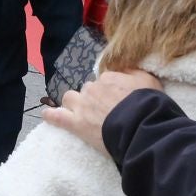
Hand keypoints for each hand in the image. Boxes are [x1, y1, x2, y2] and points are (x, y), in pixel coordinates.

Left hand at [41, 70, 162, 156]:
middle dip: (92, 98)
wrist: (141, 126)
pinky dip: (51, 116)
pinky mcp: (76, 124)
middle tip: (103, 111)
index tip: (115, 99)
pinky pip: (57, 117)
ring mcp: (82, 106)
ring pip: (70, 99)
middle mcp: (92, 88)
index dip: (109, 91)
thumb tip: (124, 69)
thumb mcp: (149, 80)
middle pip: (87, 90)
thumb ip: (134, 72)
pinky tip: (47, 115)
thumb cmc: (148, 104)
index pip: (103, 81)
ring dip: (73, 104)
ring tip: (78, 113)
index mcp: (108, 78)